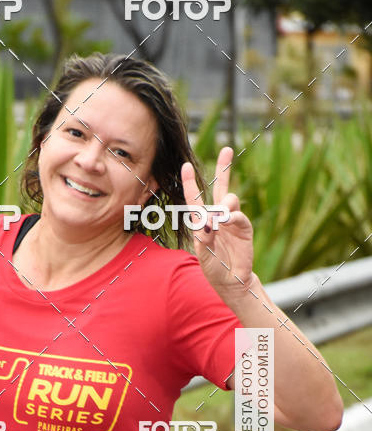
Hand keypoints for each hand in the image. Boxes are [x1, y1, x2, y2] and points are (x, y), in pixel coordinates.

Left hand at [181, 147, 253, 294]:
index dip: (190, 182)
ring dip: (224, 205)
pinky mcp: (244, 228)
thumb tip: (209, 222)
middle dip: (224, 168)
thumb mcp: (203, 253)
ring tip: (219, 219)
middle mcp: (219, 217)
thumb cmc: (214, 267)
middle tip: (227, 149)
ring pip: (230, 200)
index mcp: (203, 221)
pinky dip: (232, 218)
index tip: (185, 165)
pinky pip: (238, 217)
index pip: (195, 198)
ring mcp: (232, 221)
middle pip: (221, 187)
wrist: (231, 281)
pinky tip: (226, 222)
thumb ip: (204, 238)